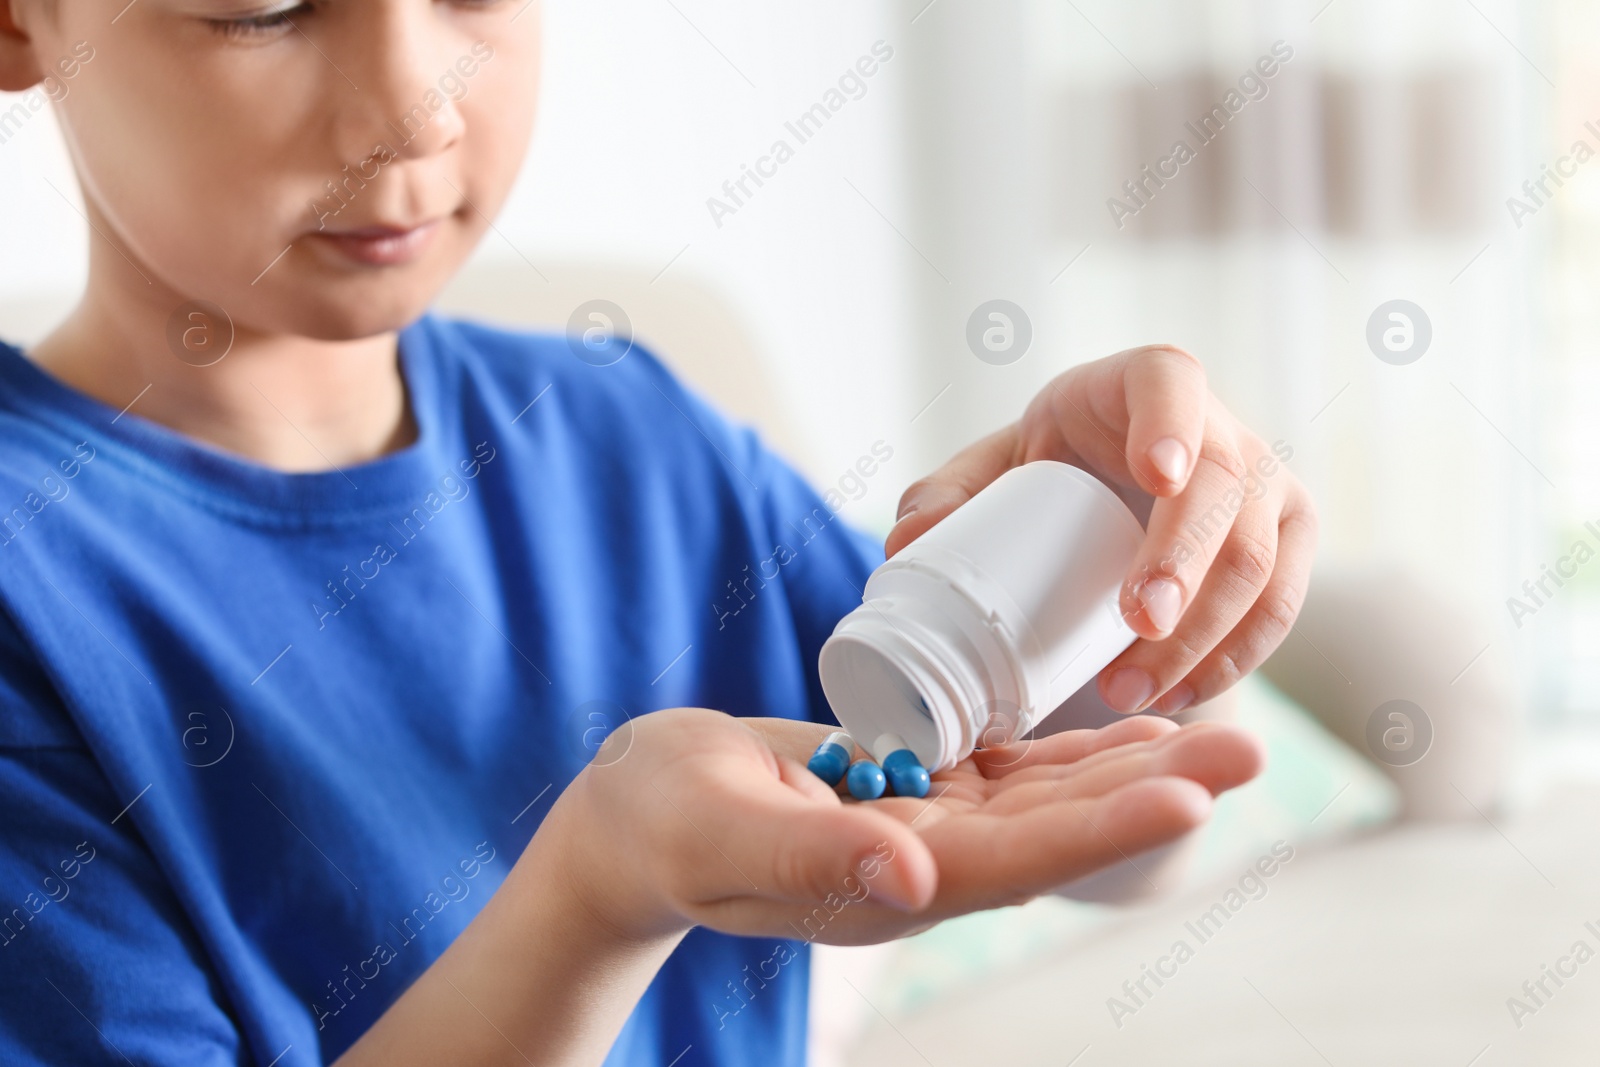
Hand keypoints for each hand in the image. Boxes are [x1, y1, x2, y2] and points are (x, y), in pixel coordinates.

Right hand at [552, 707, 1262, 944]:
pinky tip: (1126, 719)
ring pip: (1047, 796)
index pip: (1016, 861)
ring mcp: (923, 827)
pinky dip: (1070, 745)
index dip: (1103, 828)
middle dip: (1151, 788)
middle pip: (1058, 828)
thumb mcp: (721, 833)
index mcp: (885, 887)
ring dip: (1129, 761)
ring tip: (1217, 724)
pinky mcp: (911, 788)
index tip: (1188, 793)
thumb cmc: (662, 826)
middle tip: (1249, 744)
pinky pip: (1008, 767)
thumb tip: (914, 879)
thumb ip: (812, 855)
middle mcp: (924, 865)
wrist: (637, 817)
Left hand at [886, 345, 1317, 715]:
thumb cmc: (1050, 473)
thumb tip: (910, 542)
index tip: (1158, 474)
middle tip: (1137, 624)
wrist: (1110, 501)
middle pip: (1225, 490)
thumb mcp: (992, 471)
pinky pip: (1278, 611)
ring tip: (1129, 689)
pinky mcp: (1288, 546)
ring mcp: (1267, 487)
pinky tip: (1177, 695)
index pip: (1170, 382)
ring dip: (1202, 635)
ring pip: (1259, 562)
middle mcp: (1223, 428)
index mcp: (1144, 383)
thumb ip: (943, 496)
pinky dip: (1228, 661)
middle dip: (1185, 562)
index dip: (1172, 423)